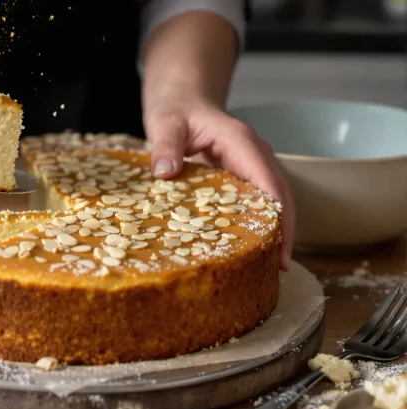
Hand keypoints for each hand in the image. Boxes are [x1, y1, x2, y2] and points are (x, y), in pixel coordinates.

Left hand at [144, 95, 295, 269]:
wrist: (182, 100)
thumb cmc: (175, 110)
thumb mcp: (165, 123)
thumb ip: (165, 145)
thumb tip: (164, 172)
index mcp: (240, 142)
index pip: (268, 180)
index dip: (278, 213)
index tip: (279, 243)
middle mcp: (253, 154)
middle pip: (281, 194)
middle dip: (285, 229)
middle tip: (279, 265)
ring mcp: (251, 164)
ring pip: (273, 199)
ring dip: (275, 228)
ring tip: (270, 264)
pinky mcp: (243, 175)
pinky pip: (257, 200)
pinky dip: (258, 222)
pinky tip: (251, 247)